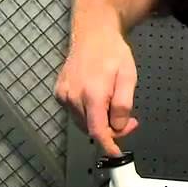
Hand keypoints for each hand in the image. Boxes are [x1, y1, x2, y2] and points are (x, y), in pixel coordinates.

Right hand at [54, 31, 139, 155]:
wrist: (92, 33)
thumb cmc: (113, 52)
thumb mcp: (128, 77)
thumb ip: (123, 105)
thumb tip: (118, 126)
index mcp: (92, 94)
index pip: (97, 131)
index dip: (108, 145)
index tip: (115, 153)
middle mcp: (74, 96)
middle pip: (91, 128)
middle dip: (111, 128)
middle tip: (128, 118)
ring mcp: (64, 94)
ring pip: (83, 122)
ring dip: (99, 120)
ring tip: (112, 101)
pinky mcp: (59, 92)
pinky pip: (75, 112)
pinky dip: (87, 111)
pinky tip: (96, 95)